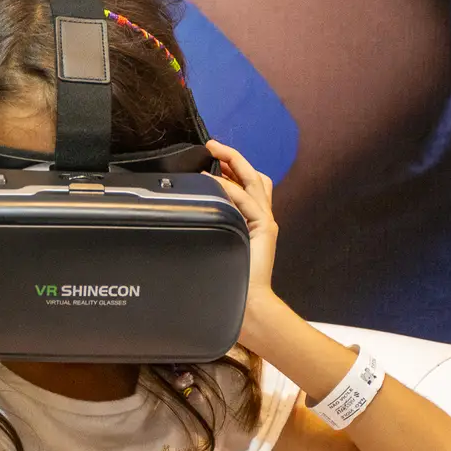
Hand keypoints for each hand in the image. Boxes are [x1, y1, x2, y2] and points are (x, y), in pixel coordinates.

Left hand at [204, 139, 279, 345]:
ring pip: (254, 181)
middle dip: (234, 158)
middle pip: (254, 176)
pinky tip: (214, 182)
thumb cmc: (230, 282)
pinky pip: (247, 201)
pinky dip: (231, 189)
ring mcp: (265, 221)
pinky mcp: (265, 228)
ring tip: (214, 152)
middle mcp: (262, 216)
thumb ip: (208, 228)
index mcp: (253, 220)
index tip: (212, 157)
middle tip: (213, 145)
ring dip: (234, 163)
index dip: (233, 168)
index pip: (248, 185)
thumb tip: (185, 214)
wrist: (248, 305)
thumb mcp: (214, 248)